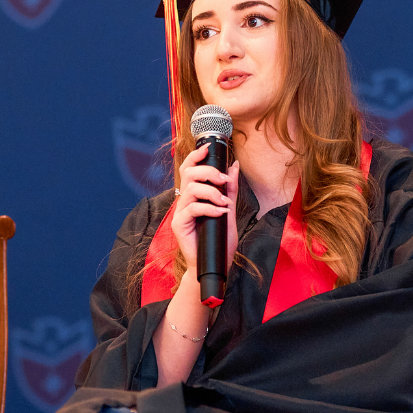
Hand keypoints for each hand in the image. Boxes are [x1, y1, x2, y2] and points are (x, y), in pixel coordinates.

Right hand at [171, 145, 239, 270]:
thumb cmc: (219, 240)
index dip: (196, 156)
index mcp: (194, 196)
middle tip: (222, 180)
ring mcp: (180, 213)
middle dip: (207, 171)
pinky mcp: (179, 224)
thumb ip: (230, 189)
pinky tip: (221, 213)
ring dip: (211, 192)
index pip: (189, 169)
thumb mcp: (229, 210)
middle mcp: (184, 201)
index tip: (209, 148)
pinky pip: (192, 208)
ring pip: (190, 189)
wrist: (215, 264)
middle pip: (188, 174)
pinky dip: (209, 208)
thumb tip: (233, 166)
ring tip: (224, 203)